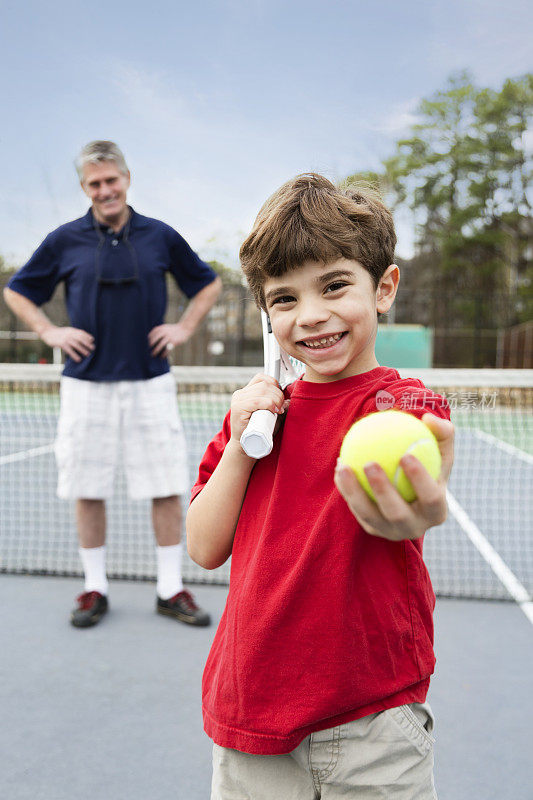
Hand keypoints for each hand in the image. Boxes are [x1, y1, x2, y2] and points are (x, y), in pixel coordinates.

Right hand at [41, 326, 94, 362]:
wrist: (47, 332)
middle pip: (80, 338)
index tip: (92, 340)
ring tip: (88, 354)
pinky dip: (74, 355)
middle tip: (93, 348)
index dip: (87, 336)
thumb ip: (74, 334)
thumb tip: (82, 339)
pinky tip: (78, 359)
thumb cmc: (58, 333)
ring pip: (76, 344)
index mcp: (71, 330)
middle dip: (87, 343)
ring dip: (82, 349)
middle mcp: (69, 334)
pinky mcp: (61, 344)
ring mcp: (65, 339)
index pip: (81, 332)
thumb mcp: (67, 331)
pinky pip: (69, 350)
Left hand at [148, 323, 191, 356]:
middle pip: (155, 339)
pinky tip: (162, 357)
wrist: (185, 328)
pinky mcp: (174, 342)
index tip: (147, 342)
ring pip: (160, 344)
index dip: (149, 338)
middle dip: (151, 344)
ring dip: (156, 350)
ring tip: (153, 355)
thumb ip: (160, 331)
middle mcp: (165, 332)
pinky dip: (164, 353)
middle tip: (148, 349)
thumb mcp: (166, 328)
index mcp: (162, 328)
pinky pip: (167, 349)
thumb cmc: (175, 330)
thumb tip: (153, 338)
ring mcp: (169, 337)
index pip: (153, 333)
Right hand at [230, 373, 287, 446]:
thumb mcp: (270, 415)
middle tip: (281, 407)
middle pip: (264, 384)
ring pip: (262, 390)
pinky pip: (257, 401)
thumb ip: (278, 406)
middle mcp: (240, 394)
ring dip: (275, 400)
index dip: (274, 383)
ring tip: (278, 411)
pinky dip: (268, 404)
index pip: (261, 378)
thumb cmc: (258, 432)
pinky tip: (274, 411)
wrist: (246, 446)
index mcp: (246, 392)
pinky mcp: (238, 408)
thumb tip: (289, 401)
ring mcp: (238, 400)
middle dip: (278, 394)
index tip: (280, 397)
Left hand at [334, 414, 454, 540]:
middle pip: (397, 513)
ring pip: (369, 514)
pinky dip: (346, 488)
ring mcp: (391, 531)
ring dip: (354, 491)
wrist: (410, 489)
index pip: (431, 498)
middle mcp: (415, 527)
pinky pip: (355, 508)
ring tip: (343, 466)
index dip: (420, 480)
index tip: (406, 455)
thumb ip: (441, 431)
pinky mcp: (372, 529)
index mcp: (437, 512)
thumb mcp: (440, 449)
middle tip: (369, 463)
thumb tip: (428, 419)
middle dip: (383, 491)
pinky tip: (339, 465)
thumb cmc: (429, 463)